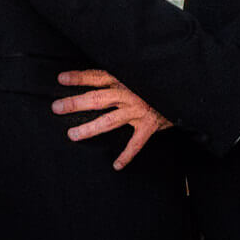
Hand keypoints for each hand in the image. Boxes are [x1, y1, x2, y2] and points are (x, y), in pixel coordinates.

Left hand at [53, 69, 171, 169]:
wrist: (183, 91)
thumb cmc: (156, 82)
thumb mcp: (138, 74)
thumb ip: (121, 77)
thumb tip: (100, 79)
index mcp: (125, 78)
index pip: (98, 76)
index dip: (79, 77)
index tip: (61, 79)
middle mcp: (129, 94)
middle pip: (97, 99)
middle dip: (75, 103)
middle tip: (56, 108)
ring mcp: (138, 110)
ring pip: (109, 121)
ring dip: (89, 128)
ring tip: (72, 135)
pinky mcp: (149, 125)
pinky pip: (135, 143)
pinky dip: (126, 155)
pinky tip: (116, 165)